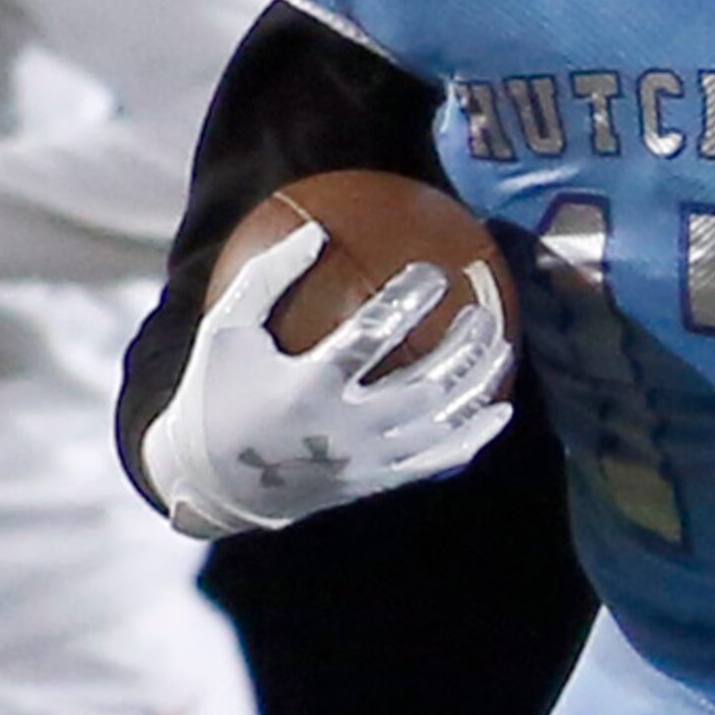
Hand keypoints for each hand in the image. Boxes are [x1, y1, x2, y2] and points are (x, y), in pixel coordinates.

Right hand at [141, 222, 513, 538]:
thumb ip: (268, 277)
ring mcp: (364, 463)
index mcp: (306, 389)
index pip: (372, 337)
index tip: (433, 271)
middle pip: (425, 386)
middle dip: (463, 346)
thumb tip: (317, 229)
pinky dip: (474, 438)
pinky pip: (438, 463)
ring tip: (502, 344)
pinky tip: (500, 411)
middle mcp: (343, 431)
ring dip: (479, 384)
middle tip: (480, 309)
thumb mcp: (225, 329)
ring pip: (441, 425)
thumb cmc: (218, 392)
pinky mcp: (375, 484)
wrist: (213, 485)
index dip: (409, 300)